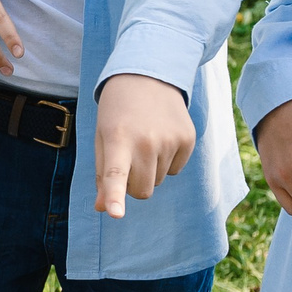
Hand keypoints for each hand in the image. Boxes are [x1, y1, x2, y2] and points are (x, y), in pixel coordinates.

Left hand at [94, 74, 195, 217]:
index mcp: (117, 139)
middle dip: (133, 184)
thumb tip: (103, 208)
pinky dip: (167, 160)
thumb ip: (102, 174)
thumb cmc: (117, 113)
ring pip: (158, 181)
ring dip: (150, 170)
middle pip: (142, 191)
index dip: (115, 195)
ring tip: (144, 140)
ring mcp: (170, 140)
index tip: (115, 213)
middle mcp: (146, 141)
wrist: (148, 78)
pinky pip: (175, 170)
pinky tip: (161, 137)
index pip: (115, 174)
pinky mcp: (188, 139)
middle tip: (128, 157)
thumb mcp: (103, 138)